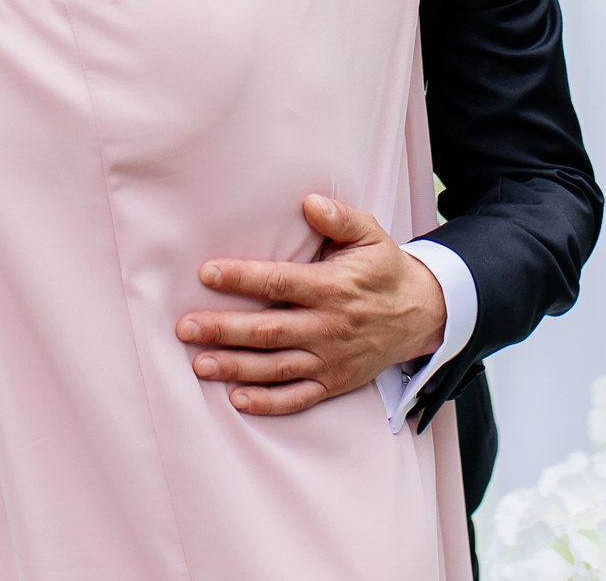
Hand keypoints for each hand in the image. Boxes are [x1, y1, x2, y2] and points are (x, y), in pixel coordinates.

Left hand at [176, 193, 445, 414]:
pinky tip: (236, 398)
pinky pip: (297, 398)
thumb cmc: (384, 270)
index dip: (242, 278)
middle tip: (184, 327)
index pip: (279, 283)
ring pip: (275, 367)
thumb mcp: (372, 235)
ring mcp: (330, 360)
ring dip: (235, 367)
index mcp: (332, 288)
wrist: (421, 315)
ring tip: (198, 364)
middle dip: (224, 329)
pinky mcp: (333, 383)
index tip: (207, 273)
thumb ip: (341, 218)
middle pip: (268, 330)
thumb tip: (310, 203)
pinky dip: (267, 402)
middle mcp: (328, 326)